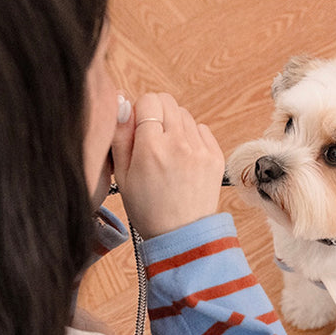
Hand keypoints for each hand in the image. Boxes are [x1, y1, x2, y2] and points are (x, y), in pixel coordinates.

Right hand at [111, 92, 224, 238]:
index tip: (137, 130)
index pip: (147, 100)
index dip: (139, 112)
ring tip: (168, 153)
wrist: (181, 234)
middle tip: (152, 140)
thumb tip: (122, 103)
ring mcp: (201, 149)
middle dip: (156, 114)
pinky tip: (183, 158)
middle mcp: (179, 143)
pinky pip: (202, 129)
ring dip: (174, 125)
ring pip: (185, 114)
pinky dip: (192, 137)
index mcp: (151, 147)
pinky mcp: (216, 156)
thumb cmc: (148, 208)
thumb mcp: (121, 174)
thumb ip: (120, 135)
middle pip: (167, 101)